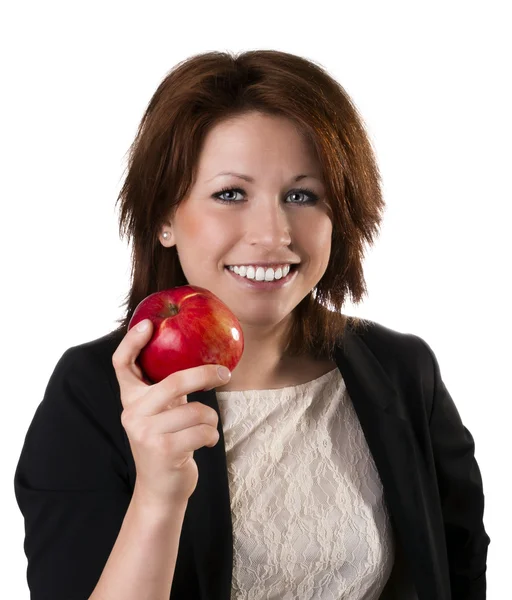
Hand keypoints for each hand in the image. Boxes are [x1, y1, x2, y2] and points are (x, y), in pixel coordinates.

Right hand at [112, 319, 230, 505]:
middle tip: (225, 374)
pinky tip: (204, 443)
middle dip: (206, 375)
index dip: (131, 342)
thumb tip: (196, 354)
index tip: (148, 324)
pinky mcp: (164, 449)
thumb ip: (166, 388)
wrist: (160, 490)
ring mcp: (145, 432)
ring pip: (196, 410)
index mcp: (131, 400)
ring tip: (204, 429)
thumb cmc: (167, 442)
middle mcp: (132, 413)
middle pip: (174, 382)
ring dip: (210, 420)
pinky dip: (211, 436)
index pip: (121, 365)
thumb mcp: (161, 413)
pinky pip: (203, 430)